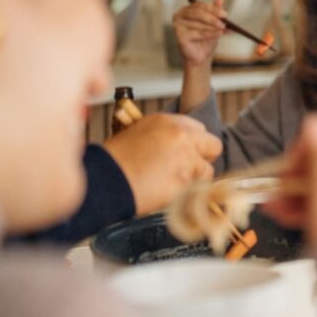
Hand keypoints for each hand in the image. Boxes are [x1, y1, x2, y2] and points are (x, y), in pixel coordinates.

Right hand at [103, 113, 222, 215]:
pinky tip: (168, 194)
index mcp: (168, 122)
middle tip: (188, 169)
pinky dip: (188, 195)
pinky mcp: (186, 182)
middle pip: (213, 145)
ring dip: (194, 179)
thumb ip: (163, 135)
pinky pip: (197, 190)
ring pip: (207, 171)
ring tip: (170, 184)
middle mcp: (181, 136)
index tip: (187, 153)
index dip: (194, 143)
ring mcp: (186, 159)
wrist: (103, 182)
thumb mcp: (136, 133)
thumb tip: (177, 144)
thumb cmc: (113, 161)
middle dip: (203, 158)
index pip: (198, 128)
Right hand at [172, 0, 226, 68]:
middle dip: (212, 18)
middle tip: (224, 23)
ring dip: (213, 28)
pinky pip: (198, 34)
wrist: (201, 56)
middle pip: (197, 13)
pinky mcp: (180, 36)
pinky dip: (210, 34)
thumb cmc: (206, 38)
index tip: (225, 14)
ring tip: (222, 30)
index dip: (213, 9)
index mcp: (187, 10)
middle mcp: (179, 16)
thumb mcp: (214, 24)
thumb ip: (216, 11)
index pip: (200, 5)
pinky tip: (217, 35)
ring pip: (199, 24)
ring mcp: (178, 26)